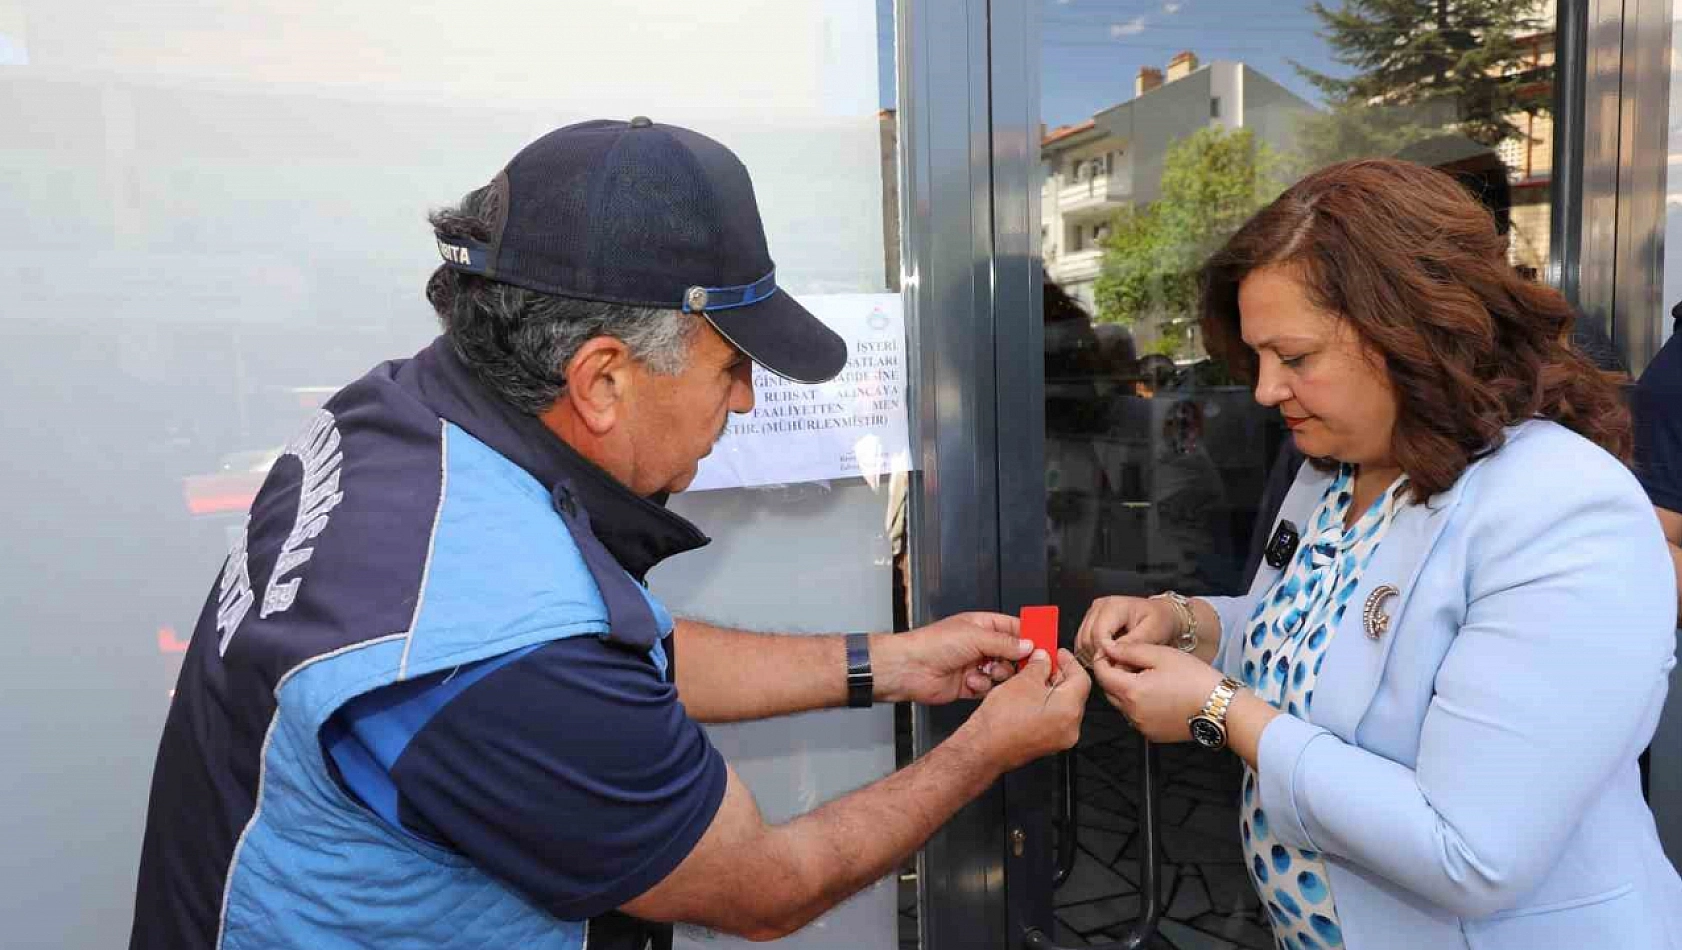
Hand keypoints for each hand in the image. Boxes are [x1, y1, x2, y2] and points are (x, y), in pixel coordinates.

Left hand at [875, 613, 1031, 704]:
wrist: (910, 668)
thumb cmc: (934, 644)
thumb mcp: (975, 636)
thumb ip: (1005, 642)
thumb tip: (1028, 645)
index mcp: (982, 626)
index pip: (1014, 628)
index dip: (1029, 636)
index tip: (1044, 645)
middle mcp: (980, 645)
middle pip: (1011, 654)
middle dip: (1015, 661)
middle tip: (1018, 665)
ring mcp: (975, 665)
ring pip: (1002, 673)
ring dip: (997, 675)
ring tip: (986, 672)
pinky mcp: (970, 685)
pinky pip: (988, 688)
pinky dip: (982, 687)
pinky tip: (971, 682)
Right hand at [960, 649, 1090, 772]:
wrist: (984, 747)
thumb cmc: (1001, 721)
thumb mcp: (1022, 681)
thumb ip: (1039, 666)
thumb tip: (1044, 659)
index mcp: (1069, 710)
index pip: (1081, 678)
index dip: (1069, 661)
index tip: (1058, 653)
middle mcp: (1070, 728)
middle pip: (1074, 693)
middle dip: (1059, 674)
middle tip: (1044, 662)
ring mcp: (1060, 738)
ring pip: (1063, 706)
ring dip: (1051, 689)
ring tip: (1033, 678)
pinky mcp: (1048, 744)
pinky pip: (1054, 718)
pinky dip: (1046, 704)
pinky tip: (1030, 696)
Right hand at [1073, 595, 1180, 668]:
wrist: (1162, 615)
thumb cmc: (1160, 621)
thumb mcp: (1153, 633)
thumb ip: (1132, 644)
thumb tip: (1112, 656)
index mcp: (1114, 606)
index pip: (1098, 634)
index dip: (1106, 653)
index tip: (1118, 664)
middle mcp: (1100, 606)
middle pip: (1087, 638)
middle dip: (1100, 655)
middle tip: (1118, 664)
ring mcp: (1093, 612)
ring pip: (1082, 641)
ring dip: (1095, 654)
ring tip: (1114, 660)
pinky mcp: (1090, 620)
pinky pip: (1082, 642)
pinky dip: (1092, 652)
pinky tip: (1108, 655)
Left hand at [1090, 642, 1221, 743]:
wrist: (1220, 707)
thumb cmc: (1196, 680)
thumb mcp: (1161, 655)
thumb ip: (1129, 650)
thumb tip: (1108, 647)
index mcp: (1132, 691)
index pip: (1101, 674)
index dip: (1102, 659)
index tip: (1109, 650)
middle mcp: (1132, 713)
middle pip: (1109, 690)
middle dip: (1114, 675)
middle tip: (1132, 662)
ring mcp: (1142, 726)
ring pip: (1122, 704)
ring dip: (1126, 690)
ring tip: (1149, 678)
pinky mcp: (1152, 734)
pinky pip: (1136, 717)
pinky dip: (1139, 705)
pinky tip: (1158, 694)